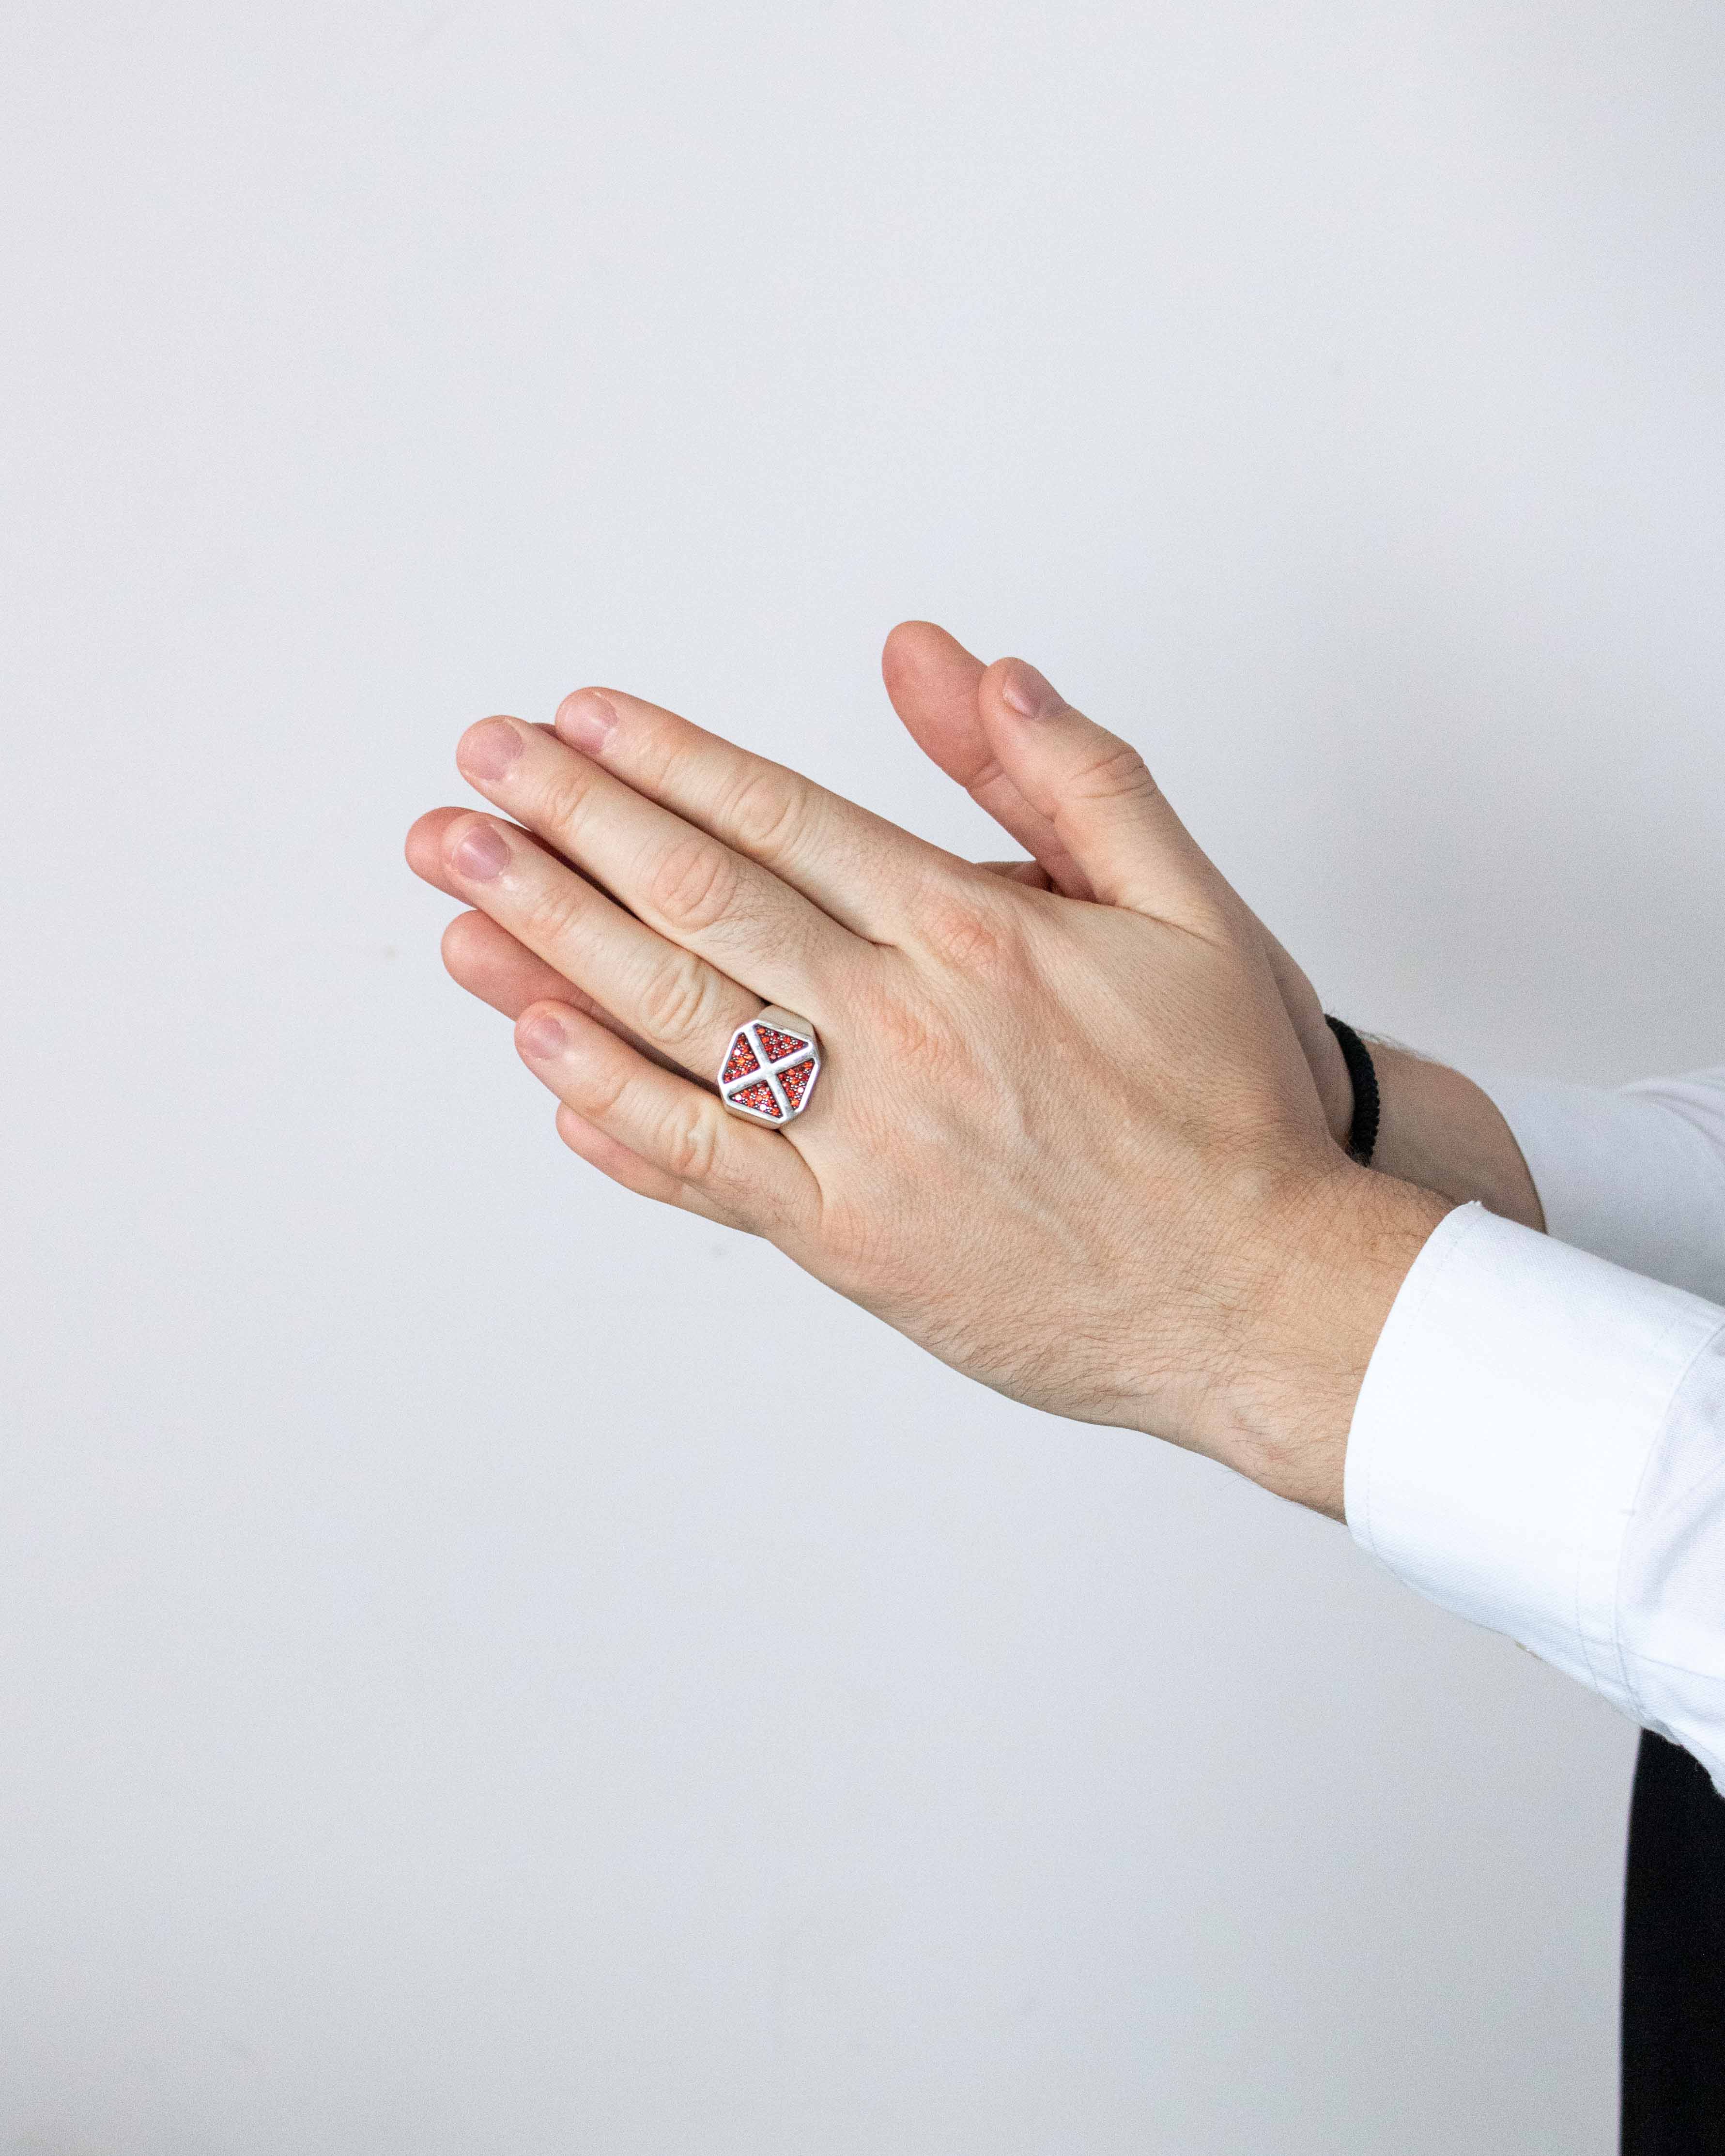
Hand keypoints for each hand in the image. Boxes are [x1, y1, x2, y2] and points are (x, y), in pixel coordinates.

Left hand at [407, 662, 1451, 1515]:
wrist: (1260, 1296)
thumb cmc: (1229, 1104)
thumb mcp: (1188, 908)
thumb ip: (1075, 776)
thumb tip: (968, 664)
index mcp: (973, 932)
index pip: (778, 816)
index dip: (661, 760)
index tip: (573, 719)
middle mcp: (902, 1027)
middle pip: (698, 903)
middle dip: (567, 828)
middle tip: (471, 772)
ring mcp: (866, 1143)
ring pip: (673, 1028)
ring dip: (547, 949)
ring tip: (453, 892)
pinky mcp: (851, 1244)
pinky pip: (704, 1170)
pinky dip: (612, 1112)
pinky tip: (535, 1054)